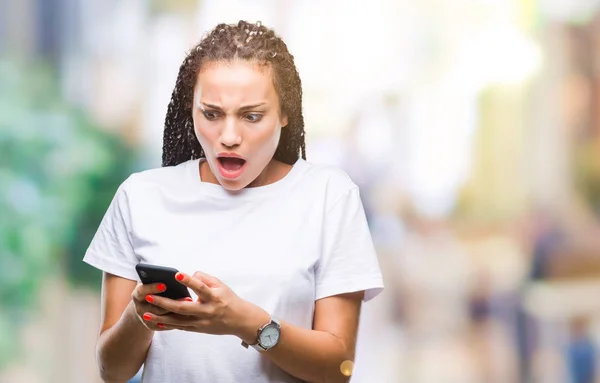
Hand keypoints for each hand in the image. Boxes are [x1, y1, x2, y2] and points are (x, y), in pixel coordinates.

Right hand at [131, 282, 192, 330]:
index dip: (152, 288)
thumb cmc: (153, 288)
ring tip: (192, 306)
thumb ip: (162, 279)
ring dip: (178, 312)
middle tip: (188, 298)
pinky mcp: (152, 326)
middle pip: (155, 308)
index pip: (142, 291)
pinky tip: (190, 315)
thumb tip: (180, 276)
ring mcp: (145, 319)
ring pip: (162, 318)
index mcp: (138, 294)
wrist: (144, 305)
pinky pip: (166, 325)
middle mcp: (139, 308)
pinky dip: (177, 321)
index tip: (164, 285)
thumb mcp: (152, 282)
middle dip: (172, 303)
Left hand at [141, 271, 265, 337]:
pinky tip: (156, 322)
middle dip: (164, 302)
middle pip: (183, 307)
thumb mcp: (221, 285)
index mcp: (214, 297)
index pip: (200, 288)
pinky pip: (181, 327)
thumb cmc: (228, 299)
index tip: (177, 275)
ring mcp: (201, 322)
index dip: (189, 281)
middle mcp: (207, 310)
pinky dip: (168, 325)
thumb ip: (204, 278)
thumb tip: (188, 275)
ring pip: (178, 320)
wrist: (239, 320)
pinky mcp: (198, 329)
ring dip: (161, 317)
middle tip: (149, 296)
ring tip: (146, 312)